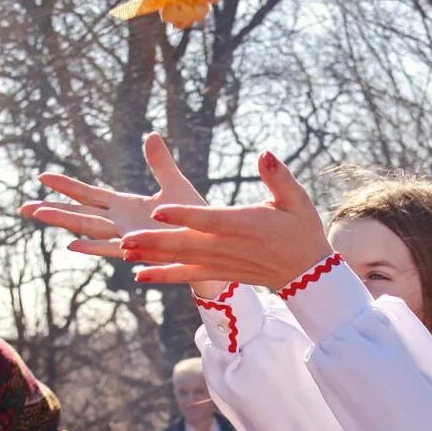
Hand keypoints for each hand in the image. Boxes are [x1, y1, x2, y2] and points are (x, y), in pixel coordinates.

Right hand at [20, 133, 201, 258]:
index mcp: (125, 206)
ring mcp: (127, 237)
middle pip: (79, 214)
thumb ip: (160, 163)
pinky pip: (112, 250)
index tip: (42, 178)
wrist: (211, 244)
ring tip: (38, 216)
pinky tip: (71, 245)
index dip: (67, 187)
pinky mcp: (140, 250)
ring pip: (88, 229)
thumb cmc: (193, 219)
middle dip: (52, 210)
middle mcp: (120, 222)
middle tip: (23, 207)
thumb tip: (150, 135)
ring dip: (64, 223)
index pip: (89, 194)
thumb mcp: (175, 184)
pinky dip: (93, 247)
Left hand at [122, 151, 332, 289]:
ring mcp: (222, 262)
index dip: (183, 215)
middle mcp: (229, 246)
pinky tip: (139, 276)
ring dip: (152, 256)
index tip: (158, 210)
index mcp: (245, 224)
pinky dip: (164, 276)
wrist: (307, 271)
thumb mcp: (297, 199)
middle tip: (125, 237)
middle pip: (187, 243)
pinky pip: (188, 276)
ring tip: (123, 251)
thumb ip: (279, 176)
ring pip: (182, 259)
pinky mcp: (221, 273)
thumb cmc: (301, 229)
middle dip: (155, 241)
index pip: (209, 219)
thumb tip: (265, 153)